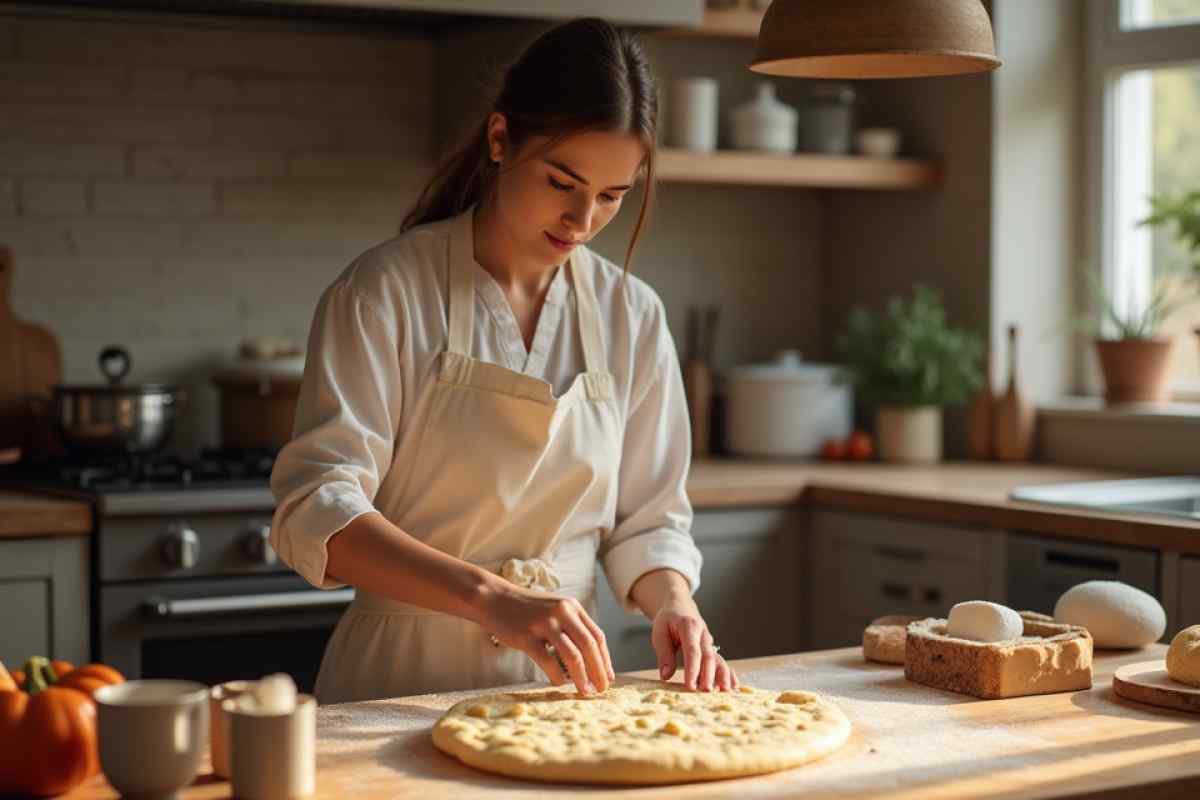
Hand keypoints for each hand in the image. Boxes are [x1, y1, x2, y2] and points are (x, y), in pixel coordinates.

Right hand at [481, 584, 613, 695]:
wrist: (493, 598)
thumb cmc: (525, 609)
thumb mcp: (554, 610)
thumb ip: (571, 627)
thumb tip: (589, 660)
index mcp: (572, 607)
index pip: (597, 636)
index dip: (605, 659)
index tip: (608, 677)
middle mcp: (562, 612)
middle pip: (589, 646)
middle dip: (599, 671)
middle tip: (601, 689)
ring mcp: (544, 623)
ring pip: (573, 655)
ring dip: (582, 677)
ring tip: (585, 691)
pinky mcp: (526, 636)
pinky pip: (548, 661)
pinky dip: (557, 676)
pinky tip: (560, 684)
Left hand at [650, 599, 737, 691]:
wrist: (679, 606)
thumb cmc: (668, 620)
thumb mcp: (660, 633)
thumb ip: (664, 654)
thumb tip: (666, 676)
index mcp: (689, 626)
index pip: (692, 650)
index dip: (692, 669)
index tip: (690, 686)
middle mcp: (703, 633)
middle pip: (708, 656)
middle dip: (709, 675)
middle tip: (706, 691)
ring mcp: (709, 641)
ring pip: (718, 659)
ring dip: (722, 675)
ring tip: (724, 691)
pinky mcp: (711, 648)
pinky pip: (720, 660)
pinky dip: (727, 673)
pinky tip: (733, 685)